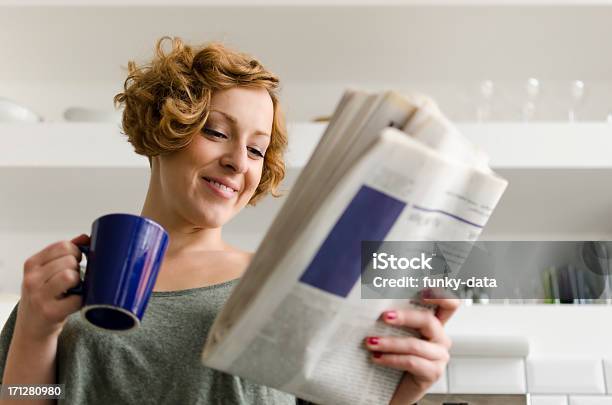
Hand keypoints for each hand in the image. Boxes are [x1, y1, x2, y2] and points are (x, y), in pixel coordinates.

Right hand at [15, 234, 88, 341]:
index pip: (62, 246)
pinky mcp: (49, 312)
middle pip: (69, 260)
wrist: (32, 328)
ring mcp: (38, 296)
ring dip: (78, 282)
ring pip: (70, 276)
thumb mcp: (46, 272)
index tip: (76, 261)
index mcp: (31, 264)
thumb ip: (64, 253)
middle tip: (72, 279)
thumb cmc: (44, 296)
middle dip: (77, 268)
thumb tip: (85, 237)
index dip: (76, 251)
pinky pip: (76, 298)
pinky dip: (80, 300)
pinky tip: (73, 302)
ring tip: (73, 289)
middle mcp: (31, 279)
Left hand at [364, 289, 459, 404]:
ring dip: (390, 343)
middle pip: (429, 320)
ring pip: (416, 344)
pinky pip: (412, 362)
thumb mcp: (393, 332)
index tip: (423, 289)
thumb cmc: (393, 355)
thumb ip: (392, 317)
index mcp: (433, 323)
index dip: (442, 294)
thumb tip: (371, 302)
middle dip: (405, 316)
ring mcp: (439, 356)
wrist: (391, 388)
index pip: (449, 303)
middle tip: (384, 316)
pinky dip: (392, 359)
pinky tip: (377, 358)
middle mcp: (440, 338)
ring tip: (370, 342)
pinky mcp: (433, 373)